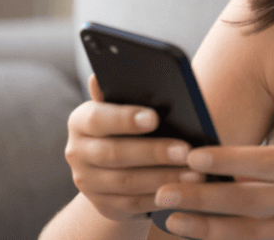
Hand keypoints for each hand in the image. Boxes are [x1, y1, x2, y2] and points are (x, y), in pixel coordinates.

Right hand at [63, 74, 201, 220]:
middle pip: (114, 153)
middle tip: (187, 150)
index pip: (98, 118)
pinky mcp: (103, 205)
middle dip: (154, 152)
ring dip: (164, 177)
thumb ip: (126, 91)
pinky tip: (185, 191)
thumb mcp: (128, 107)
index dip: (125, 118)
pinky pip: (132, 204)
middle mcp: (76, 152)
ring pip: (127, 182)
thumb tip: (112, 68)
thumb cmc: (132, 125)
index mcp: (81, 121)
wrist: (117, 167)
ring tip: (196, 172)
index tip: (155, 118)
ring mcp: (87, 182)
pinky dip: (160, 197)